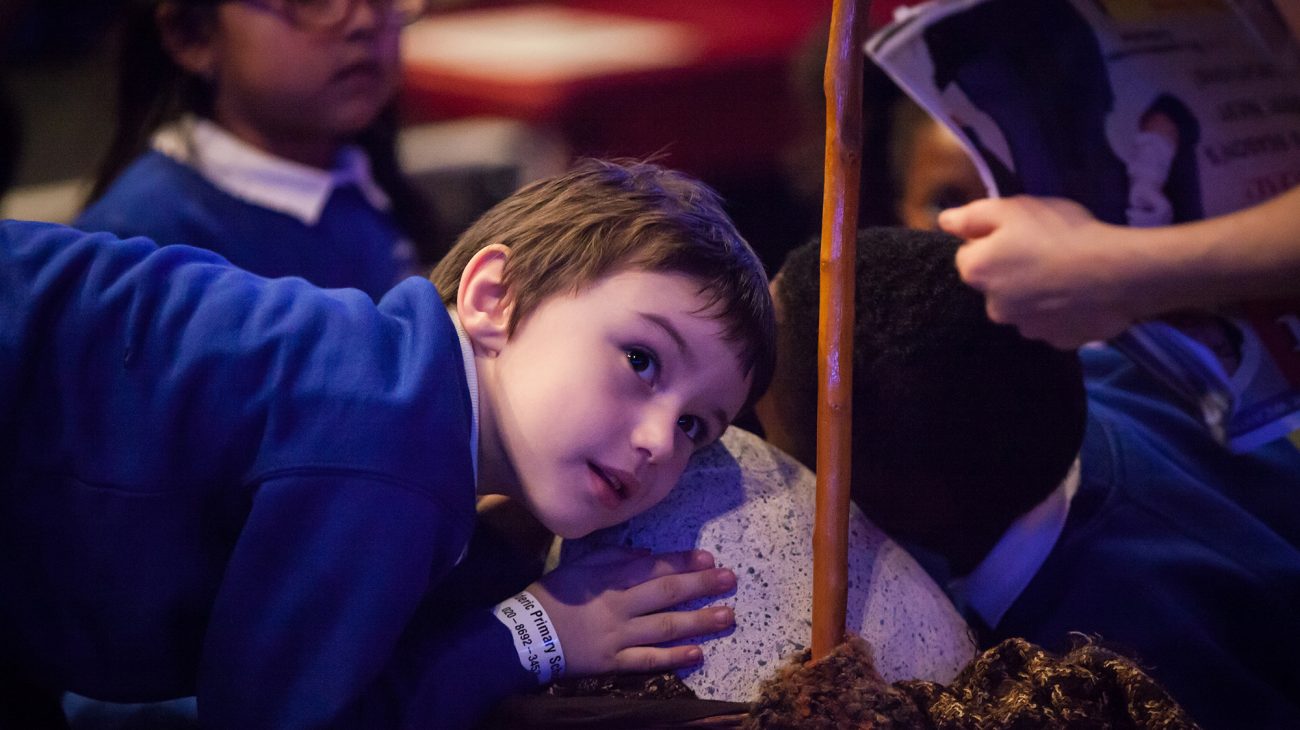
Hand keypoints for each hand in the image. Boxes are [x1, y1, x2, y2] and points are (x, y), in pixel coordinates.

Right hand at [528, 547, 735, 676]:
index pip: (654, 567)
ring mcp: (618, 635)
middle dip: (701, 585)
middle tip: (730, 580)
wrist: (527, 634)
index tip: (709, 558)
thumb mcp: (579, 565)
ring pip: (665, 626)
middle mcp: (619, 605)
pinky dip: (673, 657)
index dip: (683, 562)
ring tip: (727, 616)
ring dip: (699, 621)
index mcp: (610, 578)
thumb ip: (613, 556)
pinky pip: (648, 660)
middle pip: (667, 593)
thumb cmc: (554, 595)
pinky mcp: (614, 661)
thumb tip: (647, 553)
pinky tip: (698, 653)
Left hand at [939, 196, 1140, 348]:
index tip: (1018, 234)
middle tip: (1044, 251)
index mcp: (977, 272)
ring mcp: (1025, 328)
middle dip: (1011, 271)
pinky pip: (1051, 322)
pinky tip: (1079, 295)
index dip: (990, 242)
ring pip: (1022, 306)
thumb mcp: (1014, 209)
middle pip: (995, 285)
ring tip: (1066, 274)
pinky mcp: (1056, 341)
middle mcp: (993, 307)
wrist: (1118, 274)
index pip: (968, 256)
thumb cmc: (1061, 234)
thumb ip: (973, 216)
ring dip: (1034, 293)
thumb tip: (944, 222)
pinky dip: (1059, 311)